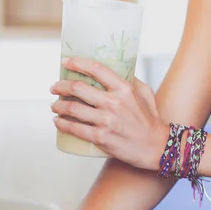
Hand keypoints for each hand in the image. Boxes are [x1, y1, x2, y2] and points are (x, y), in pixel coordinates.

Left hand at [50, 57, 169, 170]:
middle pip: (78, 88)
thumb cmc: (150, 120)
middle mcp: (114, 103)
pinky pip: (74, 128)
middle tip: (55, 88)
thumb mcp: (145, 93)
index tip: (65, 62)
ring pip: (72, 109)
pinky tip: (58, 121)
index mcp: (124, 89)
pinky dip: (62, 124)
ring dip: (58, 106)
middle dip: (60, 86)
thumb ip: (131, 80)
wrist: (156, 147)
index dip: (77, 63)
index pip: (96, 69)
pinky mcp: (101, 137)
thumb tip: (115, 70)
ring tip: (55, 105)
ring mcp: (106, 121)